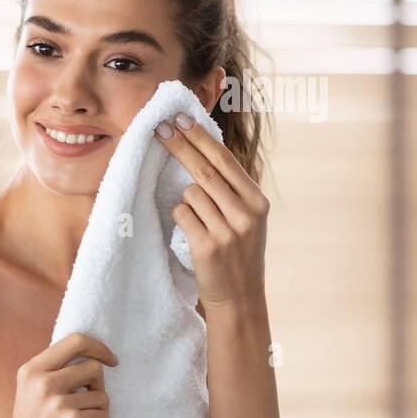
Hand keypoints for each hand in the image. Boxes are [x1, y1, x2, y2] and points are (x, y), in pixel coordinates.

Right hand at [0, 333, 117, 417]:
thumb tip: (93, 358)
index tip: (110, 360)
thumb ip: (54, 374)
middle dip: (99, 388)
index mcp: (31, 371)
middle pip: (93, 368)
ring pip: (102, 396)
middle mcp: (42, 383)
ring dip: (99, 415)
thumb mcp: (31, 395)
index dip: (99, 347)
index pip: (75, 341)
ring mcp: (57, 403)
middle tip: (90, 407)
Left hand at [155, 112, 269, 313]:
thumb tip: (201, 150)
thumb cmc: (238, 252)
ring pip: (190, 194)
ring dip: (185, 201)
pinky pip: (181, 215)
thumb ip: (231, 190)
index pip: (225, 160)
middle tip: (159, 128)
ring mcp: (228, 230)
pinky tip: (192, 234)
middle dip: (179, 145)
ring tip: (200, 223)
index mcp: (257, 201)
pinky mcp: (207, 246)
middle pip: (204, 170)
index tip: (181, 119)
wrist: (240, 297)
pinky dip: (180, 219)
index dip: (200, 138)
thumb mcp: (246, 218)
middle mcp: (246, 213)